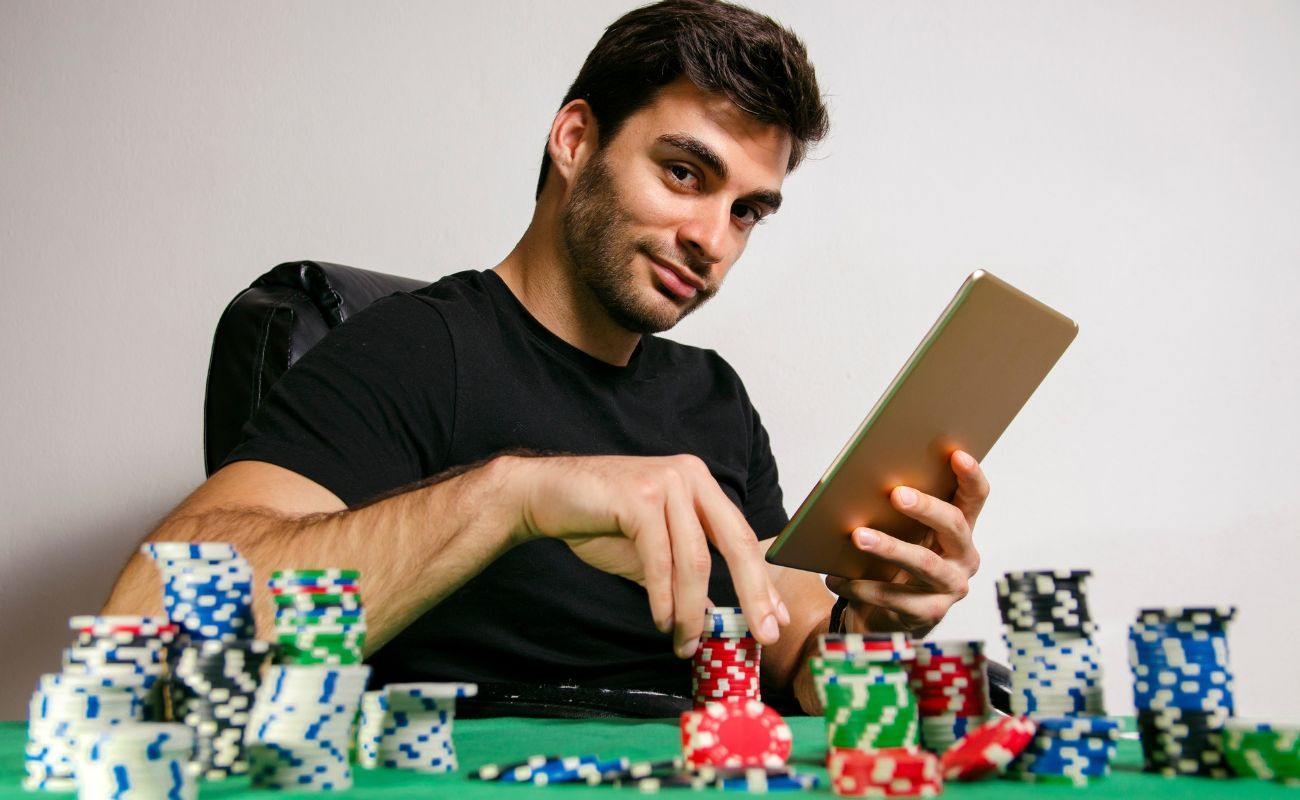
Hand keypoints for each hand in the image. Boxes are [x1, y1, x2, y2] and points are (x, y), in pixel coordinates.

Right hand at [500, 453, 790, 657]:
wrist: (543, 494)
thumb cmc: (596, 520)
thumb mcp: (651, 551)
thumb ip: (682, 576)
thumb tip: (713, 612)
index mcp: (700, 486)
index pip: (741, 537)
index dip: (761, 580)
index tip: (775, 618)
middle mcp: (691, 477)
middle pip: (735, 543)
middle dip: (753, 594)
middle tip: (764, 634)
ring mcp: (667, 483)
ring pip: (695, 560)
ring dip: (692, 610)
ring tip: (686, 642)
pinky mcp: (640, 496)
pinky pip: (660, 559)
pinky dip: (663, 596)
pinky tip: (661, 620)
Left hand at [825, 450, 988, 638]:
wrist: (882, 615)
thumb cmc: (891, 562)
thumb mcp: (899, 532)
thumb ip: (898, 510)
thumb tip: (867, 477)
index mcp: (959, 529)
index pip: (975, 497)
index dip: (971, 476)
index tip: (957, 454)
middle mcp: (964, 557)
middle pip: (954, 526)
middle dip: (926, 508)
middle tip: (896, 494)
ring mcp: (950, 587)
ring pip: (925, 563)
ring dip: (890, 547)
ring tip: (858, 536)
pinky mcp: (930, 614)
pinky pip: (896, 598)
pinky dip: (864, 587)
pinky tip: (839, 578)